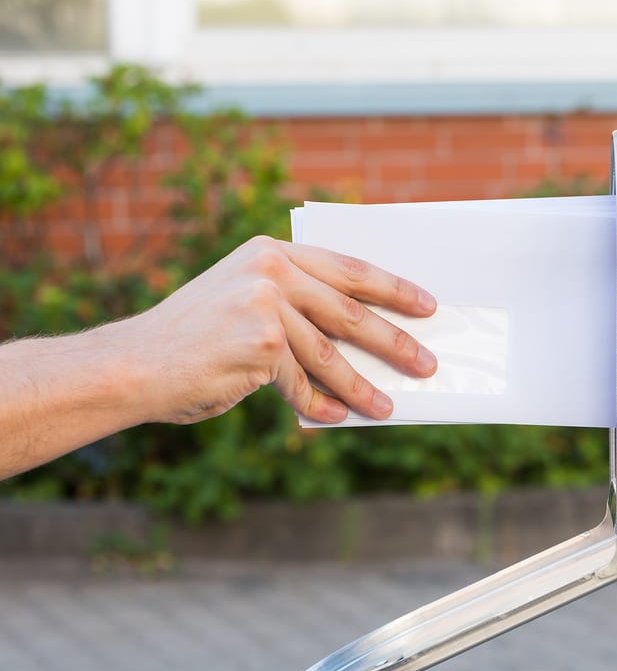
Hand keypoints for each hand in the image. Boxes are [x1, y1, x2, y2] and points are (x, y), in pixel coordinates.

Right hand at [116, 234, 437, 424]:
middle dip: (394, 342)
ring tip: (388, 407)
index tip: (428, 305)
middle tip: (427, 364)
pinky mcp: (260, 343)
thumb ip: (296, 306)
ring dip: (362, 385)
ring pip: (330, 354)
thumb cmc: (195, 341)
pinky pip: (301, 382)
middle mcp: (269, 271)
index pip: (348, 268)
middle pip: (351, 311)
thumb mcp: (245, 304)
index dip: (393, 287)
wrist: (134, 365)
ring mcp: (265, 305)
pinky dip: (319, 403)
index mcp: (271, 252)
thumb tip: (365, 339)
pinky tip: (336, 418)